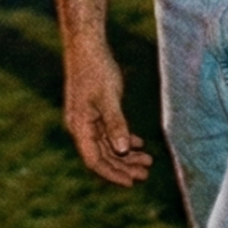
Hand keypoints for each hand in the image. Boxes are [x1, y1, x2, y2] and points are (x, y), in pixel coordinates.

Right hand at [59, 43, 151, 185]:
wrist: (87, 45)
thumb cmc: (96, 69)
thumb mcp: (109, 97)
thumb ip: (116, 124)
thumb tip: (122, 150)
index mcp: (79, 126)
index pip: (94, 160)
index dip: (112, 174)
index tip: (131, 182)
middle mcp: (80, 127)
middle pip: (102, 156)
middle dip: (123, 166)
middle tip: (146, 173)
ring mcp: (86, 119)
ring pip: (107, 145)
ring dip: (126, 154)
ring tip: (147, 161)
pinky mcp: (93, 111)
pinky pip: (108, 132)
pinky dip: (123, 139)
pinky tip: (138, 143)